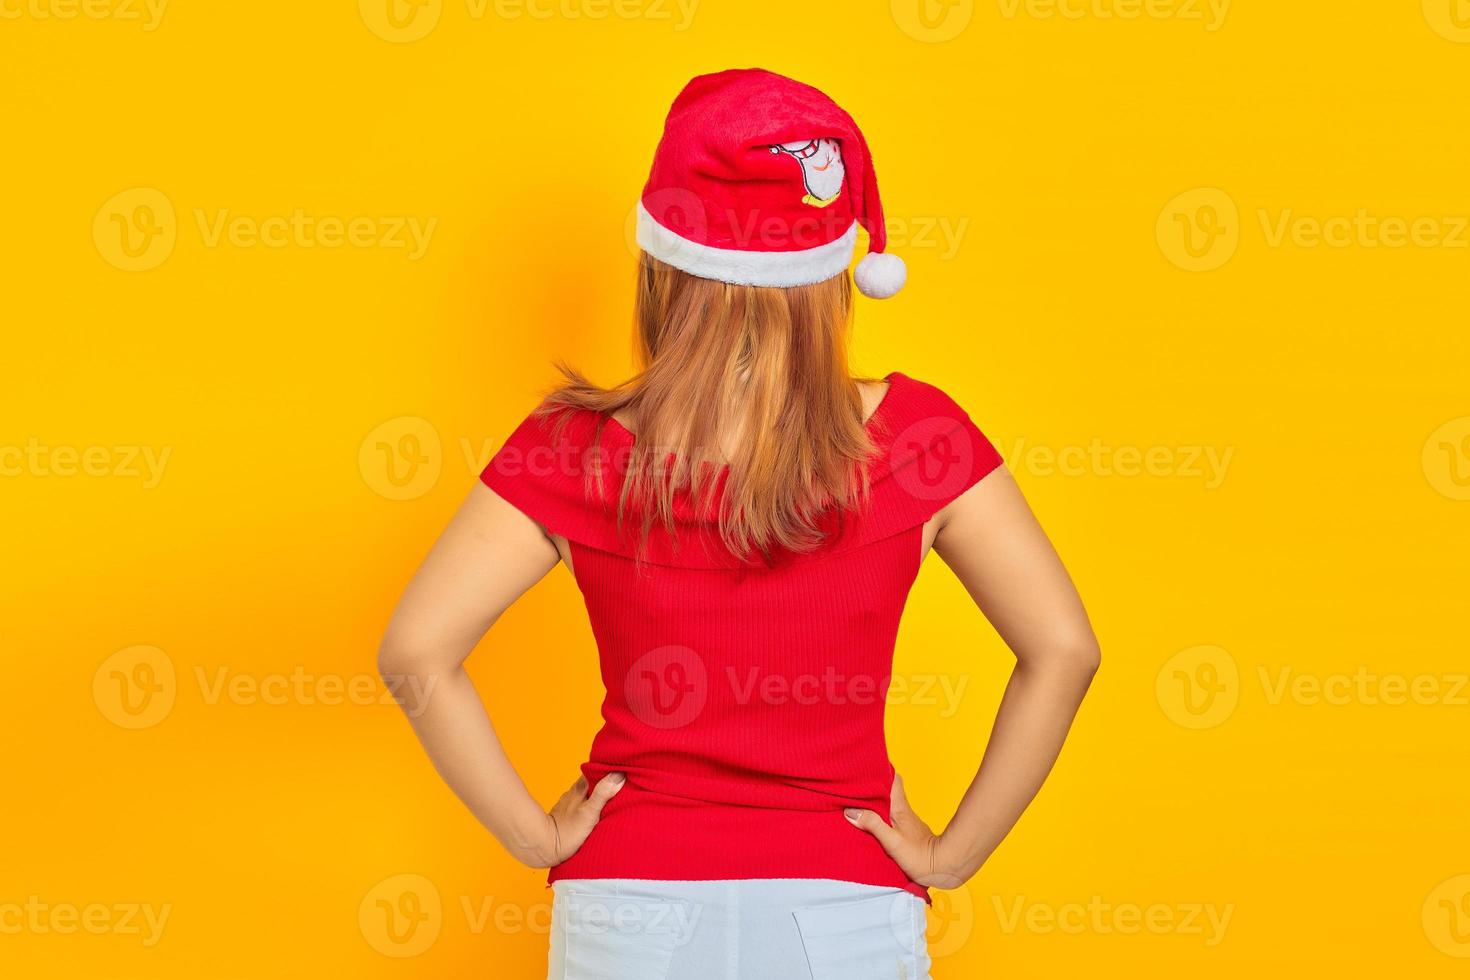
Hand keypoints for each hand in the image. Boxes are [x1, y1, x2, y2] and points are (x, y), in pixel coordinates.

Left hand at [519, 772, 624, 867]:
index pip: (597, 771)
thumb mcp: (589, 812)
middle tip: (623, 786)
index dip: (610, 770)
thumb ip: (603, 793)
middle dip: (606, 782)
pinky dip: (590, 805)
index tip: (625, 770)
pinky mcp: (566, 815)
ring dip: (598, 794)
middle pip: (593, 781)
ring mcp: (569, 803)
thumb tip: (618, 774)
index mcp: (581, 787)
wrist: (543, 847)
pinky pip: (582, 804)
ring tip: (612, 800)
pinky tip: (596, 813)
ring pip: (587, 793)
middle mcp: (574, 792)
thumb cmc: (567, 832)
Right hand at [844, 773, 967, 888]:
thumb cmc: (919, 856)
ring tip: (858, 804)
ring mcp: (908, 822)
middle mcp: (904, 811)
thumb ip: (873, 825)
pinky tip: (872, 824)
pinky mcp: (909, 833)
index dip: (882, 771)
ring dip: (876, 803)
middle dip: (874, 787)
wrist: (944, 868)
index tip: (867, 769)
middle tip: (856, 787)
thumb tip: (851, 811)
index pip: (894, 780)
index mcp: (900, 808)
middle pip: (889, 791)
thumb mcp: (892, 842)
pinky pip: (892, 818)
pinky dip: (881, 816)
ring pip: (890, 805)